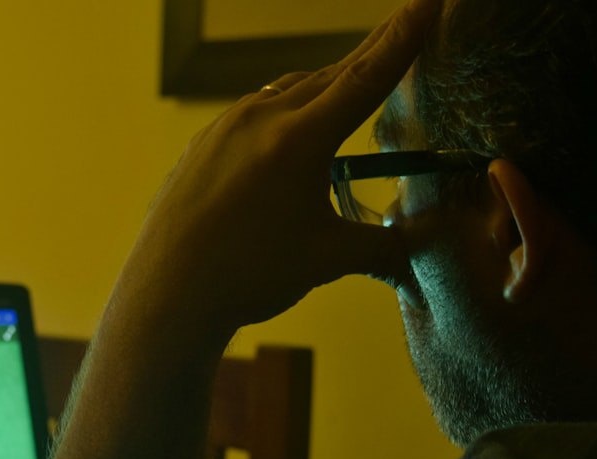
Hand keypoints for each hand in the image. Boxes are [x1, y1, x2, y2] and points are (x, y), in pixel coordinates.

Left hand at [114, 0, 440, 340]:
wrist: (168, 292)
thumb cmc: (249, 275)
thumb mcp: (326, 259)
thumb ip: (379, 247)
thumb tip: (415, 246)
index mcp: (299, 139)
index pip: (367, 77)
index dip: (404, 38)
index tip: (428, 0)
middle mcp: (260, 118)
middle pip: (329, 76)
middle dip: (371, 53)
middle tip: (402, 24)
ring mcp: (223, 128)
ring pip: (287, 92)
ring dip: (324, 85)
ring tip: (348, 82)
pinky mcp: (200, 146)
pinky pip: (251, 114)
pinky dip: (282, 112)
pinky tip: (285, 131)